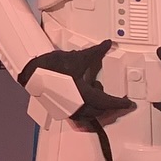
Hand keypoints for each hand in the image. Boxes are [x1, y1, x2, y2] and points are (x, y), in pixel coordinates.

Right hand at [18, 39, 135, 124]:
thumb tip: (107, 45)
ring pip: (89, 116)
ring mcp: (68, 109)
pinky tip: (83, 100)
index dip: (120, 103)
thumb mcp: (78, 57)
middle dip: (109, 106)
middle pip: (100, 112)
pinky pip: (78, 115)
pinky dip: (85, 111)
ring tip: (96, 95)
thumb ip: (96, 52)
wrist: (32, 71)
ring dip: (96, 109)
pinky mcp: (60, 109)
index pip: (107, 102)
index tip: (128, 103)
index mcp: (84, 96)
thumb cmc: (52, 66)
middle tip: (115, 99)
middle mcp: (77, 106)